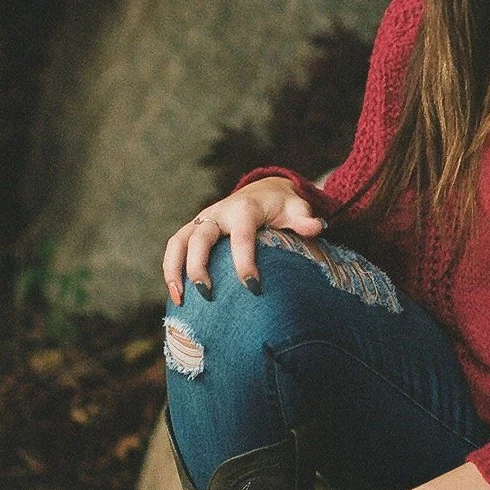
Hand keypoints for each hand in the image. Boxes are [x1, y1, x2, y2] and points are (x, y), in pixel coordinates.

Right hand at [160, 177, 325, 304]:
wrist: (264, 191)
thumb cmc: (283, 206)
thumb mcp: (296, 209)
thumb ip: (305, 219)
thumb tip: (318, 227)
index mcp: (245, 208)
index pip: (241, 236)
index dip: (244, 261)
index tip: (252, 287)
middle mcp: (219, 212)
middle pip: (201, 237)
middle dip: (199, 265)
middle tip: (208, 294)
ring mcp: (203, 220)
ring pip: (179, 241)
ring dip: (175, 269)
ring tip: (180, 299)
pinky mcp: (194, 229)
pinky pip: (176, 247)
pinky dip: (171, 269)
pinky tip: (178, 297)